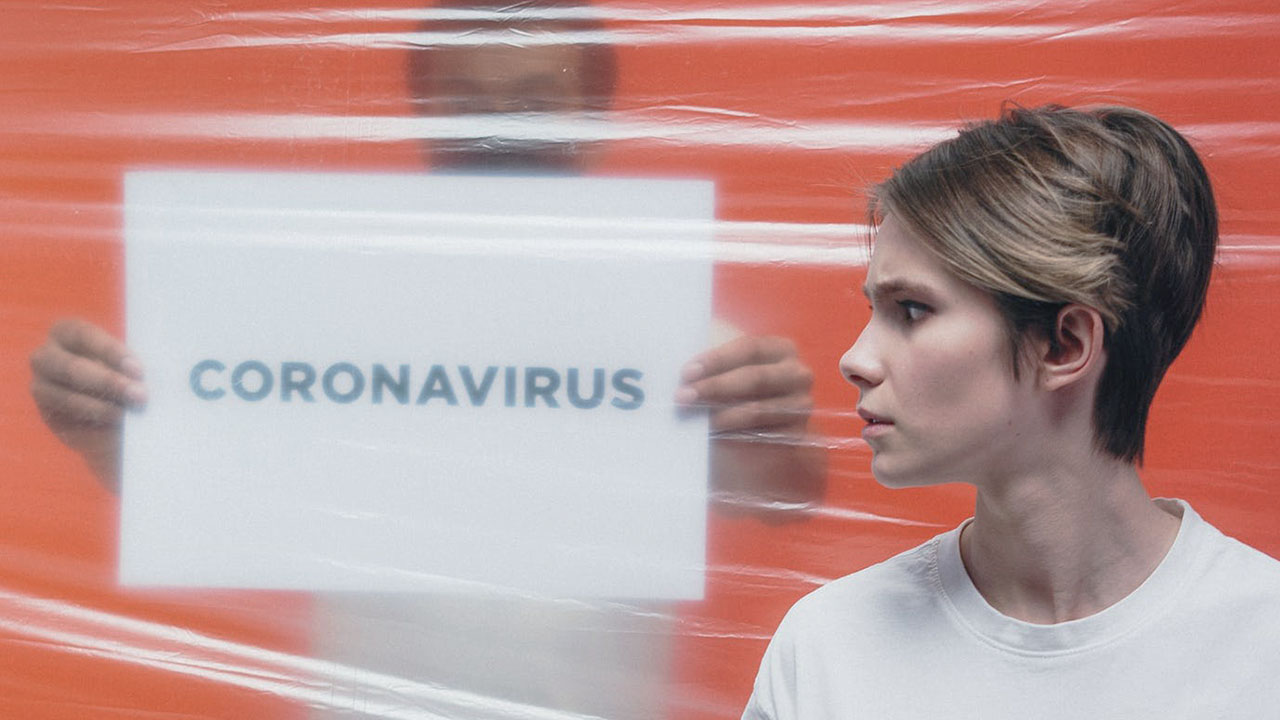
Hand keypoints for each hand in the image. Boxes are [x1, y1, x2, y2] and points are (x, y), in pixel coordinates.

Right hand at [29, 318, 143, 490]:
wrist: (115, 409)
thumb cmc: (126, 373)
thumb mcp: (130, 363)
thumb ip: (133, 362)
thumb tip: (160, 364)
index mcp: (67, 332)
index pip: (83, 334)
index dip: (110, 351)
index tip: (138, 370)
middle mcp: (47, 355)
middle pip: (71, 367)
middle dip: (109, 382)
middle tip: (140, 396)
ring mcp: (41, 383)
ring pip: (66, 394)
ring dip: (101, 405)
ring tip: (129, 413)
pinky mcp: (46, 410)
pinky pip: (65, 414)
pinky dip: (92, 417)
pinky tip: (116, 419)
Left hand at [676, 335, 823, 516]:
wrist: (755, 427)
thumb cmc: (736, 386)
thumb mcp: (727, 366)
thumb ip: (713, 358)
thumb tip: (681, 349)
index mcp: (781, 349)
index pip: (750, 348)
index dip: (717, 359)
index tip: (686, 372)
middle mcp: (797, 374)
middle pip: (755, 378)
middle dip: (715, 387)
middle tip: (683, 397)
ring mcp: (801, 406)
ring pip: (757, 410)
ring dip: (721, 415)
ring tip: (694, 419)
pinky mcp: (796, 435)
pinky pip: (763, 436)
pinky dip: (735, 437)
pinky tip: (713, 437)